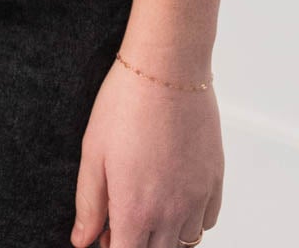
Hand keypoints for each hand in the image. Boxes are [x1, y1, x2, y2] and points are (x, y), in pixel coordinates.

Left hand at [71, 59, 223, 246]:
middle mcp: (171, 212)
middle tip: (121, 215)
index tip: (105, 232)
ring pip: (185, 241)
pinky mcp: (215, 179)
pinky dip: (191, 219)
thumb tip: (82, 240)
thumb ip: (89, 203)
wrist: (167, 67)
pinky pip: (207, 220)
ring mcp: (197, 197)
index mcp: (136, 210)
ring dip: (165, 233)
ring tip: (147, 203)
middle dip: (137, 241)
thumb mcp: (93, 151)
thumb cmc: (125, 103)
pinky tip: (174, 195)